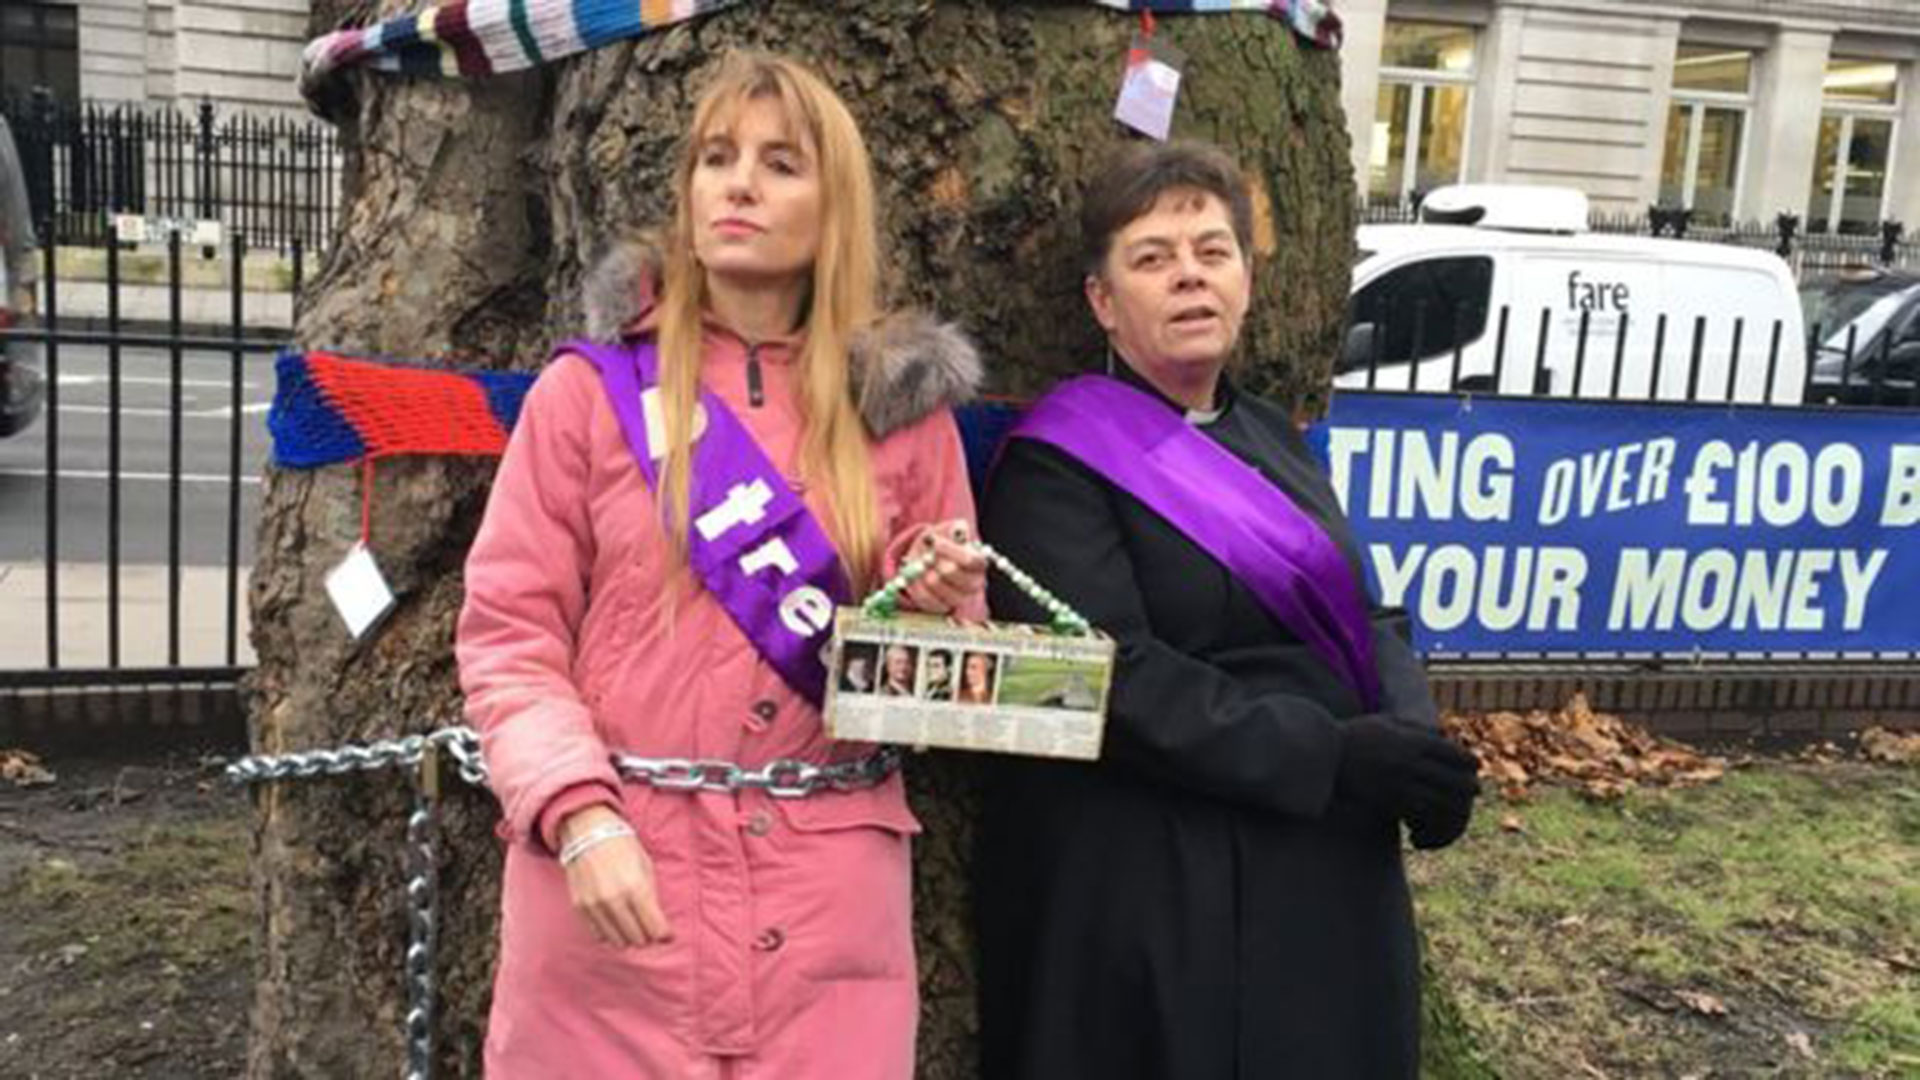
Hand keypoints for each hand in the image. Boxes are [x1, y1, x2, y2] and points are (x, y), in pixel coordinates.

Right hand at [558, 806, 672, 947]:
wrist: (588, 831)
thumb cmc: (623, 846)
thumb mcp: (646, 867)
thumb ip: (652, 897)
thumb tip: (660, 926)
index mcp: (636, 888)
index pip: (655, 928)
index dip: (664, 934)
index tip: (667, 934)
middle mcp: (615, 900)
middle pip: (638, 939)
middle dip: (648, 936)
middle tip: (650, 927)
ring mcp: (595, 905)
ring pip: (618, 941)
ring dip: (629, 937)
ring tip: (634, 925)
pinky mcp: (580, 907)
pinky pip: (599, 934)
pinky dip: (610, 933)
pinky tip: (616, 922)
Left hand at [901, 519, 986, 616]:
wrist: (928, 560)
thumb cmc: (942, 544)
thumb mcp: (949, 530)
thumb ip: (955, 527)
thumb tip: (960, 527)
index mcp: (979, 563)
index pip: (970, 560)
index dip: (951, 550)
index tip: (935, 543)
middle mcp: (973, 583)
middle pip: (951, 572)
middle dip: (934, 560)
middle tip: (926, 555)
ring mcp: (959, 598)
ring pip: (935, 584)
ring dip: (922, 571)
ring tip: (920, 564)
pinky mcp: (942, 608)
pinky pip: (924, 598)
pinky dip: (915, 585)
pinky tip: (914, 576)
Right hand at [1337, 714, 1479, 845]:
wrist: (1322, 755)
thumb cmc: (1354, 736)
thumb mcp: (1386, 722)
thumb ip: (1414, 729)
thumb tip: (1441, 736)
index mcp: (1413, 741)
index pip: (1456, 755)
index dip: (1470, 763)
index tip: (1474, 767)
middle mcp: (1411, 763)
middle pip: (1456, 781)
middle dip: (1468, 788)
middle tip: (1473, 791)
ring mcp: (1401, 784)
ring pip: (1444, 803)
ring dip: (1453, 808)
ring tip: (1456, 811)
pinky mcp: (1390, 803)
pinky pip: (1422, 816)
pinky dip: (1431, 821)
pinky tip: (1428, 821)